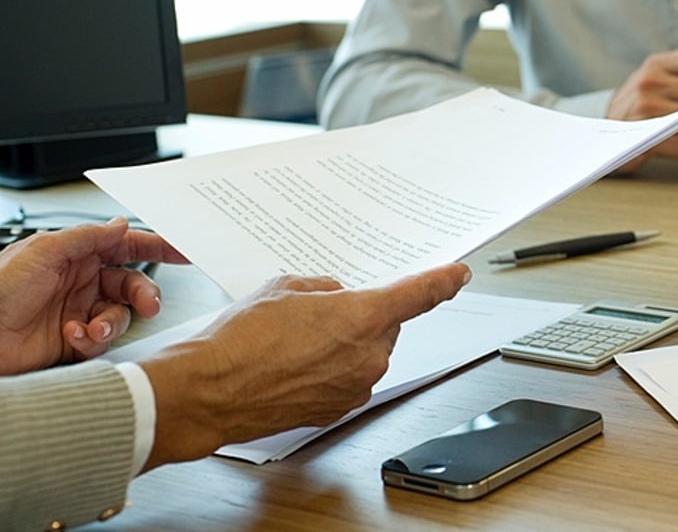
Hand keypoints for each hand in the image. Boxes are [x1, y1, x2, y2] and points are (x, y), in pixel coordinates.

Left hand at [0, 217, 187, 374]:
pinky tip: (73, 336)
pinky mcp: (74, 341)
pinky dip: (92, 340)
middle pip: (131, 284)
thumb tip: (122, 224)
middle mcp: (80, 282)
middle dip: (144, 295)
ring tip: (94, 328)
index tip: (184, 251)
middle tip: (148, 305)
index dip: (157, 247)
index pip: (125, 246)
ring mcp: (79, 312)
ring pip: (121, 315)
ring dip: (113, 322)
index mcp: (74, 255)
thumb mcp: (43, 251)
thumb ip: (88, 236)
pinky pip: (102, 340)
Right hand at [138, 262, 470, 469]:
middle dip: (359, 317)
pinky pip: (347, 380)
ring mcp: (356, 387)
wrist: (211, 391)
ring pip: (365, 355)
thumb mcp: (285, 287)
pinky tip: (293, 366)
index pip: (420, 295)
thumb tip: (335, 296)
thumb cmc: (242, 340)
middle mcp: (369, 356)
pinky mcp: (337, 410)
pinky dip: (329, 372)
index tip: (458, 275)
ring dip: (342, 346)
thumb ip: (325, 288)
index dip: (443, 282)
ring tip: (294, 344)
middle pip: (385, 327)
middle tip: (317, 316)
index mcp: (364, 317)